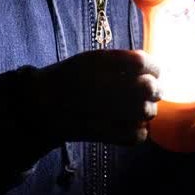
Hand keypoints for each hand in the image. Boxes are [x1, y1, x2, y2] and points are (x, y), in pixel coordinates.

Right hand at [33, 49, 160, 144]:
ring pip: (147, 112)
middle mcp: (107, 86)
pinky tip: (132, 125)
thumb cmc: (70, 78)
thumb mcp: (94, 58)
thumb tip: (151, 66)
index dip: (153, 67)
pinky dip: (139, 131)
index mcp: (104, 64)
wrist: (40, 105)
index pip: (144, 62)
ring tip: (136, 109)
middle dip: (154, 89)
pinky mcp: (105, 134)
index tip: (152, 72)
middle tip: (148, 92)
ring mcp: (107, 112)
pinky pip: (138, 135)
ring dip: (147, 110)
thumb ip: (122, 60)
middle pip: (150, 88)